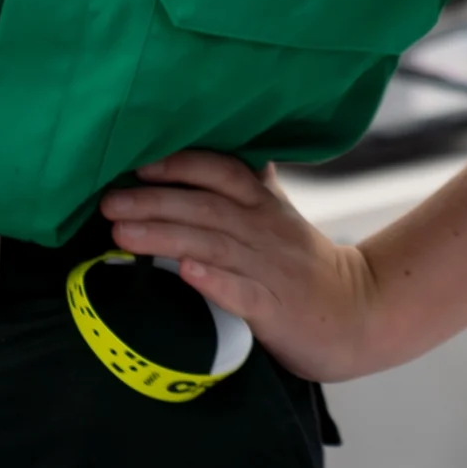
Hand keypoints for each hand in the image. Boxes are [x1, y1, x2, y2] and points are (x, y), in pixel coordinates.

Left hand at [101, 151, 380, 383]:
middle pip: (208, 206)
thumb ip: (247, 189)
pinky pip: (243, 292)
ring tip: (122, 235)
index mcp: (265, 206)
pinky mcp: (274, 308)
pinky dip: (214, 281)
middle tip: (108, 203)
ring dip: (167, 237)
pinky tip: (187, 274)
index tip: (139, 164)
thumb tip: (210, 154)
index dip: (182, 164)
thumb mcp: (280, 218)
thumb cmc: (305, 266)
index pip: (223, 171)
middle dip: (156, 201)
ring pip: (214, 245)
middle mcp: (266, 230)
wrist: (358, 313)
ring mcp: (271, 268)